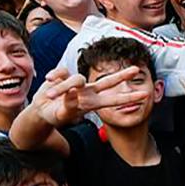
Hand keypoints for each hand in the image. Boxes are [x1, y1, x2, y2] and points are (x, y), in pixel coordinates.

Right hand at [33, 65, 150, 126]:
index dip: (128, 97)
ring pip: (76, 78)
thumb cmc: (54, 115)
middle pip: (108, 81)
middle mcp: (87, 91)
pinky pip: (61, 72)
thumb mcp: (62, 115)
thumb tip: (74, 93)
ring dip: (61, 87)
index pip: (113, 100)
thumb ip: (69, 106)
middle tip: (137, 69)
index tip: (143, 96)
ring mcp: (77, 83)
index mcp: (91, 103)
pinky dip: (54, 77)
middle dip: (122, 76)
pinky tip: (48, 81)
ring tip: (49, 96)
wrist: (40, 111)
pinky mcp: (65, 75)